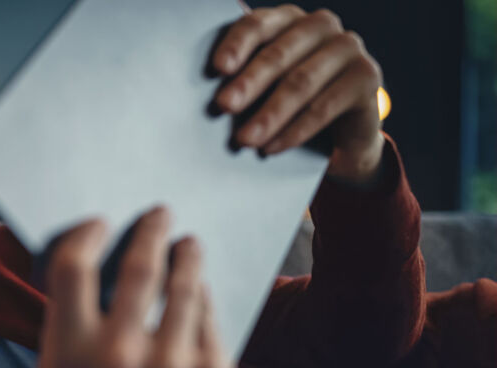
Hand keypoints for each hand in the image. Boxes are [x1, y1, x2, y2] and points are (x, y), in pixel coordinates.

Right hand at [35, 208, 246, 367]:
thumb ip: (62, 323)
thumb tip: (83, 252)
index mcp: (71, 358)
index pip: (72, 269)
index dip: (87, 233)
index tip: (101, 221)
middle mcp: (119, 360)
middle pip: (138, 266)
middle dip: (152, 229)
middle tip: (159, 213)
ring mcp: (171, 367)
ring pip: (183, 282)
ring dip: (186, 252)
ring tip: (187, 243)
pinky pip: (207, 313)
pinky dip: (202, 294)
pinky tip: (198, 288)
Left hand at [212, 4, 384, 183]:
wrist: (337, 136)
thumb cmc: (285, 104)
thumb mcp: (260, 90)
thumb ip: (237, 79)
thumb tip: (201, 93)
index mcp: (286, 19)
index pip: (258, 24)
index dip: (237, 44)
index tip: (218, 68)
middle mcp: (320, 25)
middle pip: (278, 54)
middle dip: (248, 83)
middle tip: (224, 106)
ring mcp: (347, 47)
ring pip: (301, 82)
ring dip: (270, 114)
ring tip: (245, 139)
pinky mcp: (367, 76)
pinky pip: (326, 106)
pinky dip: (295, 130)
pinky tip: (271, 148)